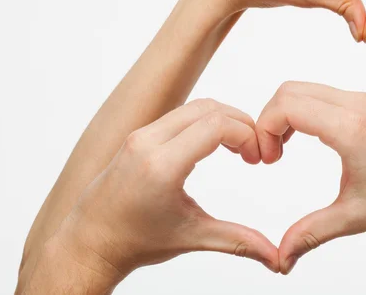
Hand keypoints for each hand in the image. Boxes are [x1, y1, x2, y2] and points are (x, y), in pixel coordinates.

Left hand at [56, 99, 279, 277]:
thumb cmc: (135, 241)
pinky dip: (204, 121)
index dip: (246, 134)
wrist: (90, 242)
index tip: (256, 157)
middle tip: (253, 150)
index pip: (216, 125)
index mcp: (162, 165)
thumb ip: (239, 241)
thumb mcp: (193, 237)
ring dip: (222, 120)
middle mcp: (148, 142)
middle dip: (240, 123)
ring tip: (238, 147)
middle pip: (209, 108)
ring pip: (194, 107)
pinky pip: (179, 114)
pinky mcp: (138, 135)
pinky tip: (214, 144)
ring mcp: (140, 136)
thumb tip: (275, 258)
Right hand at [255, 81, 365, 273]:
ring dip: (286, 113)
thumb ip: (311, 233)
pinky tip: (309, 138)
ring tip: (285, 148)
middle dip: (268, 119)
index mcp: (350, 129)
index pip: (287, 105)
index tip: (266, 159)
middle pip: (289, 90)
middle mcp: (356, 105)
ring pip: (306, 89)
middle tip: (270, 154)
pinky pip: (323, 93)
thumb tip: (281, 257)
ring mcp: (363, 100)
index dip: (264, 129)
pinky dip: (304, 109)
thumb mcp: (355, 216)